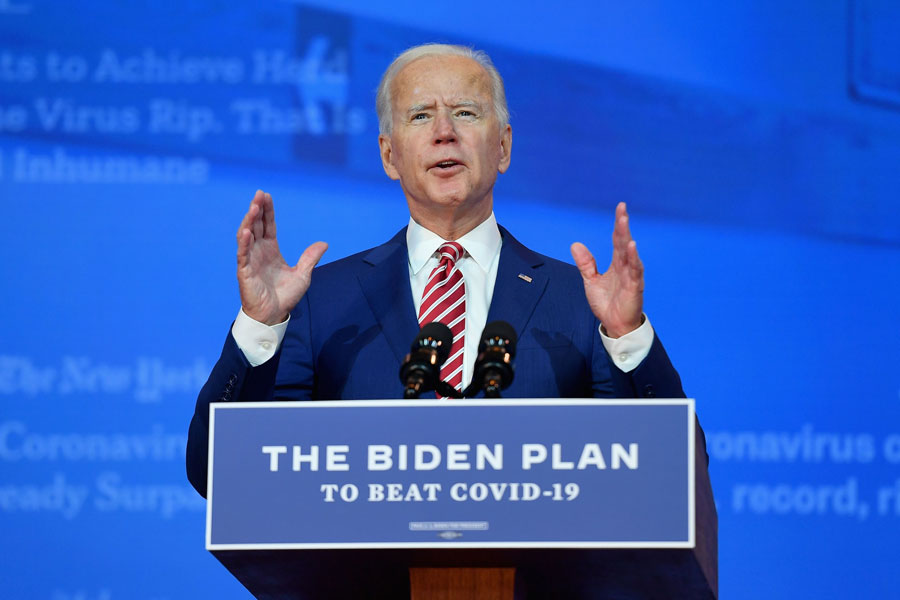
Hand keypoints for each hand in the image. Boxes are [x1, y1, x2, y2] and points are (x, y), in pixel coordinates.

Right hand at [236, 190, 327, 324]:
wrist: (274, 315)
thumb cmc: (285, 296)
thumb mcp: (303, 275)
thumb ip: (310, 258)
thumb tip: (324, 243)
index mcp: (270, 250)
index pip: (268, 225)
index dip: (267, 211)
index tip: (267, 196)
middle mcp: (258, 252)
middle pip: (256, 225)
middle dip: (257, 209)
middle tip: (259, 194)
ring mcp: (250, 260)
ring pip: (246, 236)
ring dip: (249, 221)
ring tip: (253, 207)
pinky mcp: (244, 271)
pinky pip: (242, 254)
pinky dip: (244, 242)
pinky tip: (247, 231)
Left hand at [570, 202, 643, 337]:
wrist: (615, 325)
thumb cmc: (607, 303)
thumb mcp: (591, 281)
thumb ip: (586, 263)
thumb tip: (575, 245)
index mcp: (617, 264)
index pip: (617, 240)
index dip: (618, 225)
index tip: (620, 208)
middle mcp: (625, 266)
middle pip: (623, 242)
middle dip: (622, 225)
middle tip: (622, 209)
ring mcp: (631, 276)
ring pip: (629, 253)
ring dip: (627, 237)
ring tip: (624, 222)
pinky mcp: (634, 287)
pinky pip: (635, 270)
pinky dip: (634, 258)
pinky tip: (631, 246)